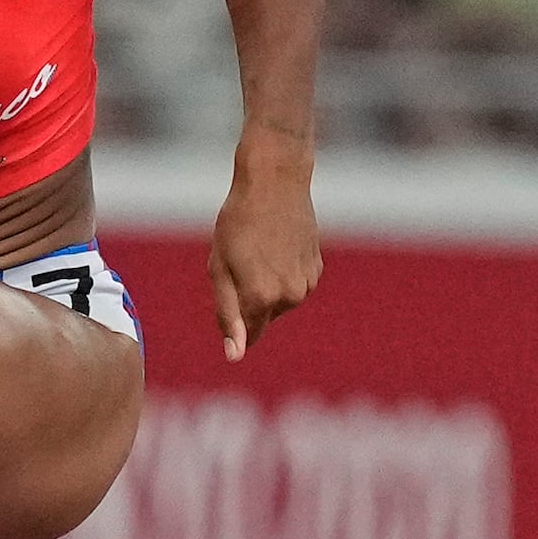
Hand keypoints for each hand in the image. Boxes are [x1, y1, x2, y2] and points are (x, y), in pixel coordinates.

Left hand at [208, 170, 319, 360]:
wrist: (275, 184)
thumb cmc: (237, 223)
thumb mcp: (220, 269)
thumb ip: (227, 315)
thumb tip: (235, 355)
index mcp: (262, 298)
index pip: (249, 335)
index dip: (235, 324)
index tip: (230, 298)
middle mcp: (291, 297)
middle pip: (262, 316)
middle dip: (247, 298)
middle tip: (239, 260)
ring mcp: (308, 283)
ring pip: (279, 300)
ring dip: (265, 285)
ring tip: (257, 249)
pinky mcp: (317, 269)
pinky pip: (293, 284)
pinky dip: (282, 272)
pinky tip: (275, 244)